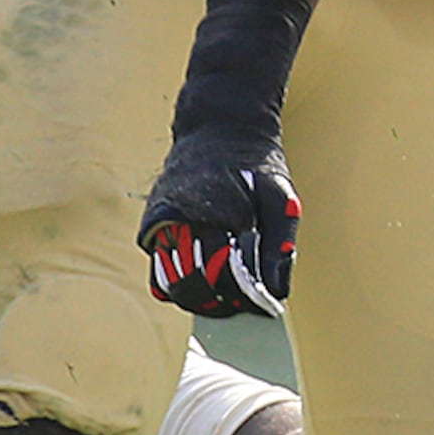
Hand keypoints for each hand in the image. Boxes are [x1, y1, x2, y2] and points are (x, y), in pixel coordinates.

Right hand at [137, 127, 298, 318]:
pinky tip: (202, 282)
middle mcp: (181, 217)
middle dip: (217, 303)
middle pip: (191, 284)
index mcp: (216, 210)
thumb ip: (281, 242)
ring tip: (222, 298)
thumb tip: (277, 291)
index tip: (259, 304)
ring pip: (169, 282)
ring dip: (195, 298)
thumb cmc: (254, 165)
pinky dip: (176, 283)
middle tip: (239, 306)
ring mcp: (162, 222)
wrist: (217, 128)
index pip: (223, 272)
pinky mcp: (152, 224)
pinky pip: (158, 267)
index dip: (242, 296)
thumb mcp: (281, 196)